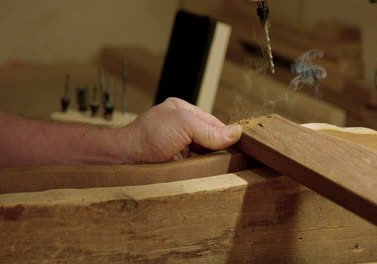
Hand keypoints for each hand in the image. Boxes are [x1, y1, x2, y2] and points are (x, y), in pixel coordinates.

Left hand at [124, 98, 241, 162]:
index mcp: (182, 111)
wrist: (124, 160)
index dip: (224, 135)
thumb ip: (209, 130)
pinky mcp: (172, 162)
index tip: (237, 148)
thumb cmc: (148, 136)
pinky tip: (205, 177)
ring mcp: (176, 145)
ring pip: (202, 154)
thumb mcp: (183, 125)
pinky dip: (200, 171)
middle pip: (209, 139)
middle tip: (228, 162)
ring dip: (209, 163)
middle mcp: (179, 126)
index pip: (213, 123)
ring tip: (218, 171)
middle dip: (216, 150)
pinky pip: (193, 166)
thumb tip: (236, 132)